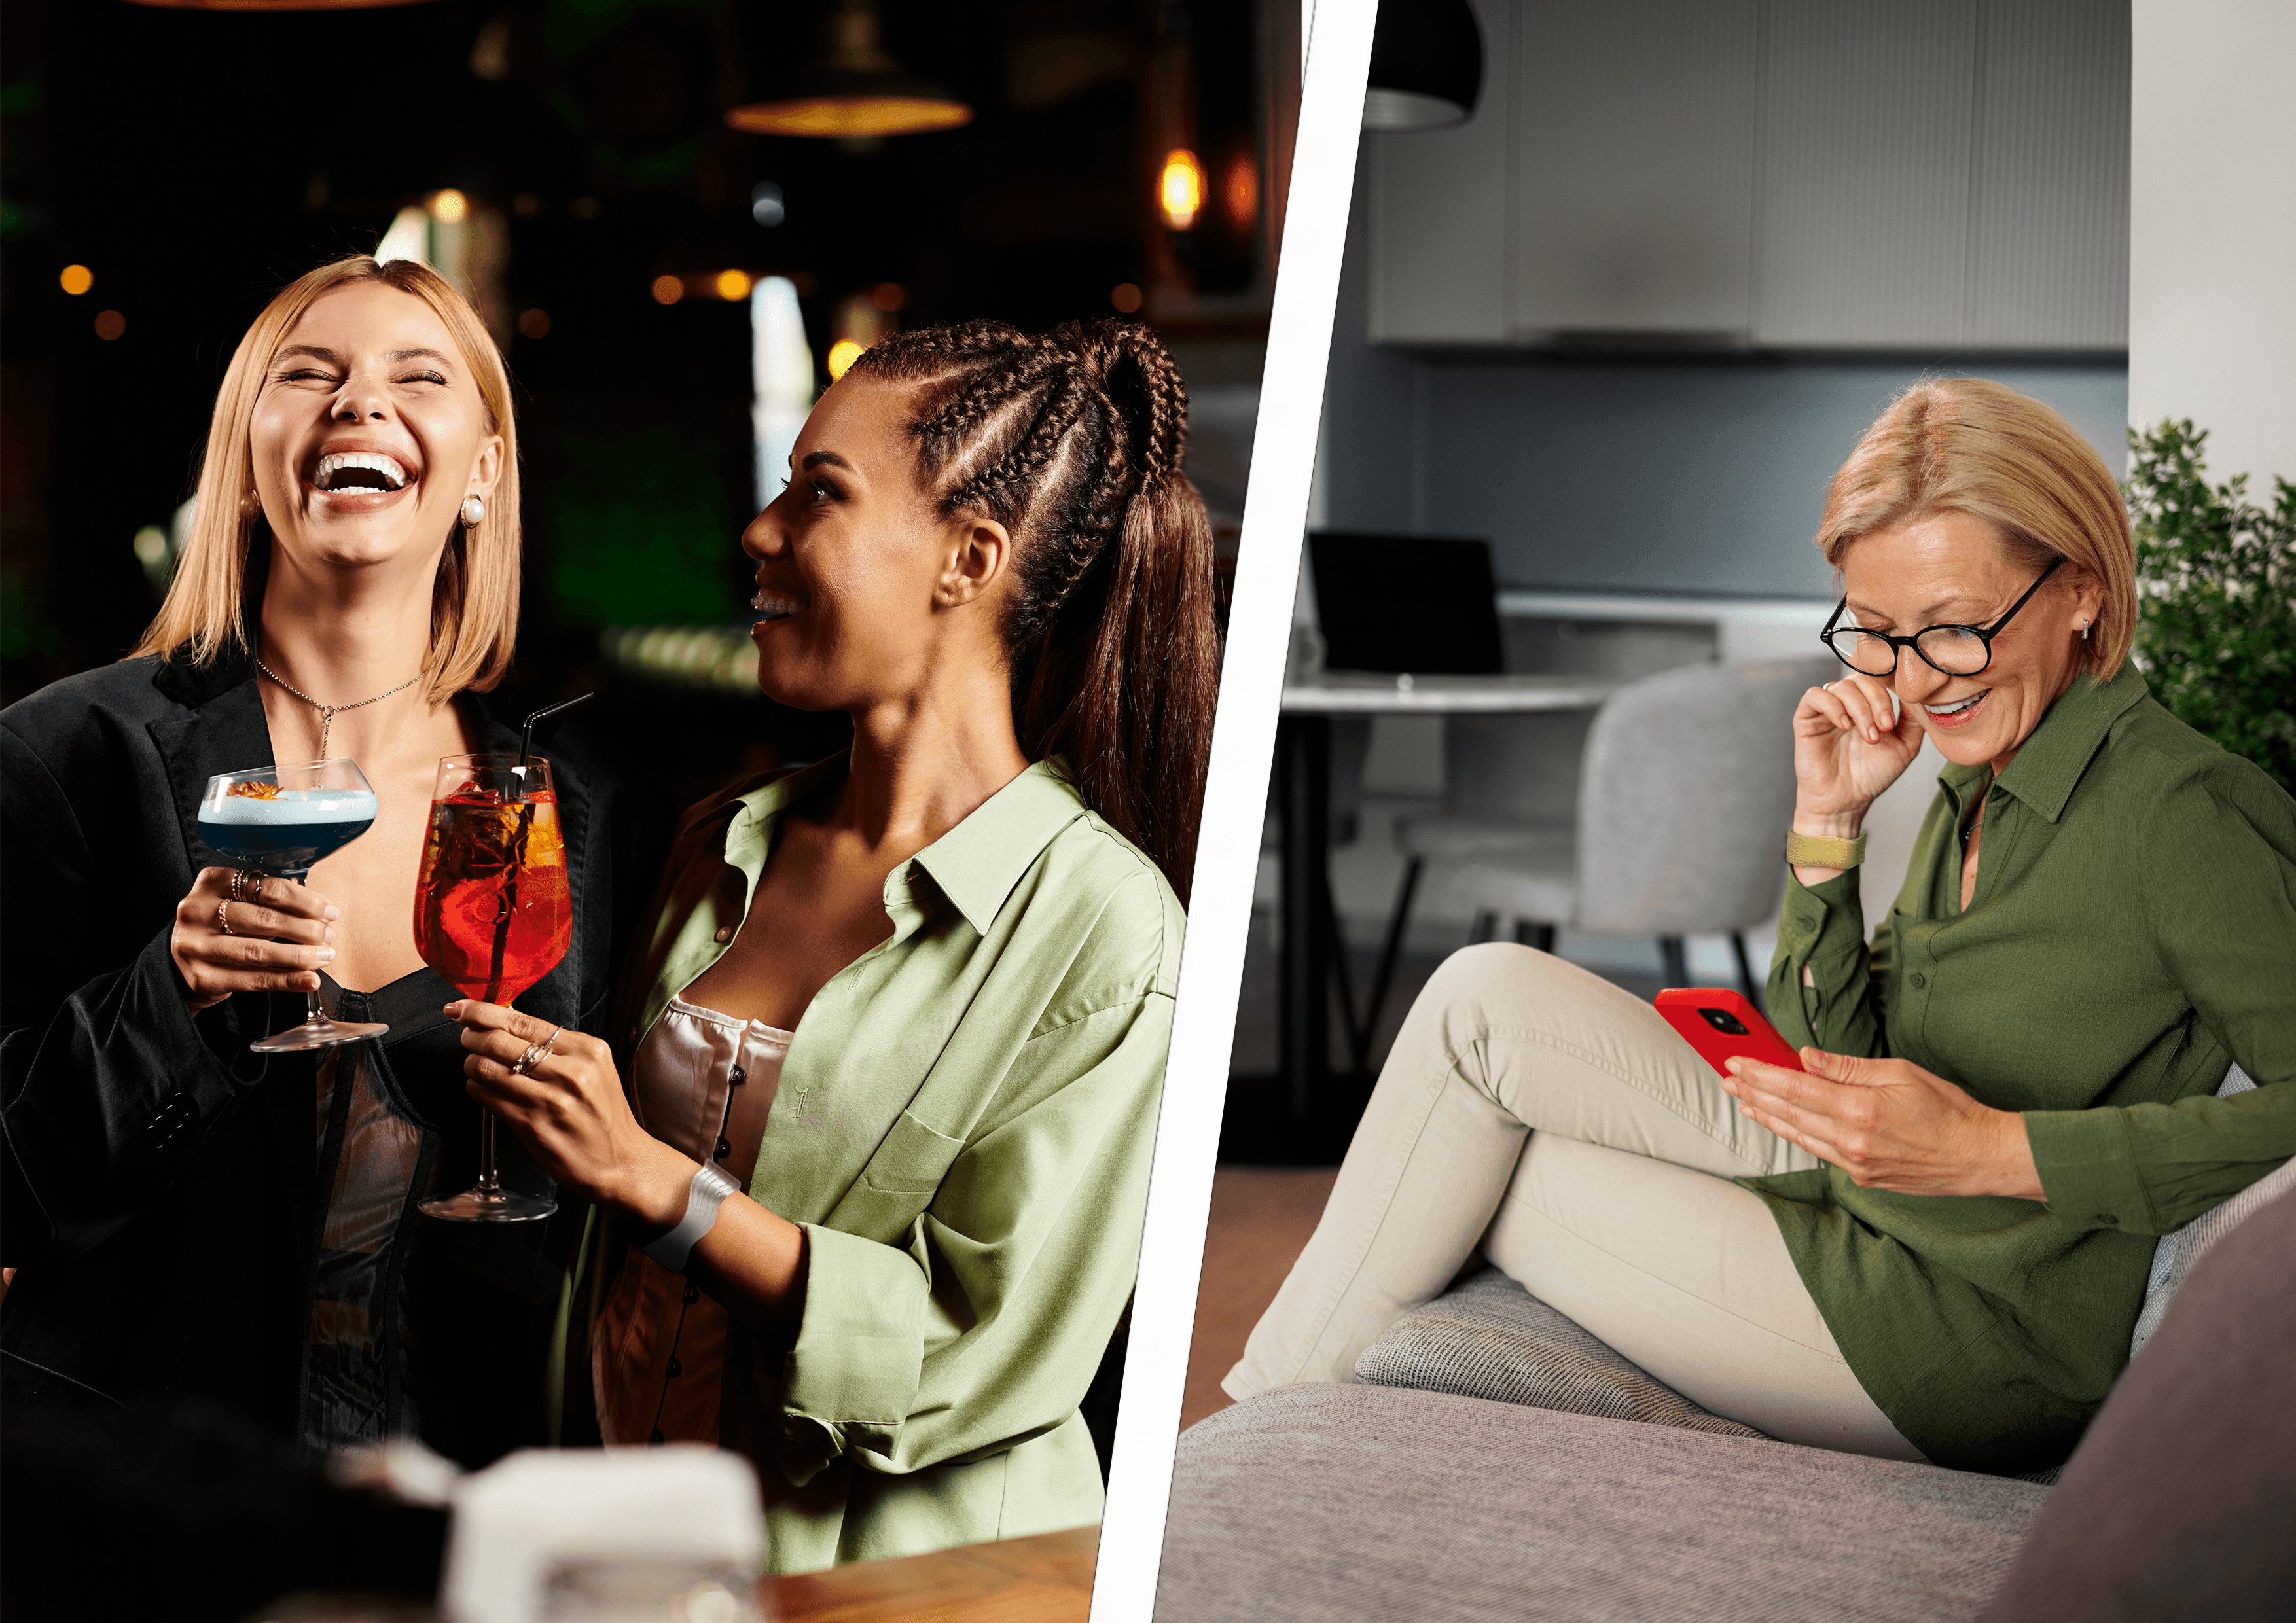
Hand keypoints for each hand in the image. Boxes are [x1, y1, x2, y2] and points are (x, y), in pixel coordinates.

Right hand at [170, 867, 336, 1013]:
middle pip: (263, 919)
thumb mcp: (241, 904)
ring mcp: (195, 945)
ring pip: (258, 951)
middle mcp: (196, 911)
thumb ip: (275, 902)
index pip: (266, 888)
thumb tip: (323, 910)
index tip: (329, 911)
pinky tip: (310, 980)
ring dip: (300, 955)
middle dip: (305, 929)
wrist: (184, 963)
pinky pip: (253, 979)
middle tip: (329, 936)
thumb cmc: (223, 927)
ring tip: (325, 956)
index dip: (304, 901)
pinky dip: (287, 980)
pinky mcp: (201, 977)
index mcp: (211, 883)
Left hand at [448, 1000, 693, 1225]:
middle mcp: (571, 1072)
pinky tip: (481, 1088)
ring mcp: (551, 1101)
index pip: (522, 1021)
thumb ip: (555, 1045)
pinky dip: (476, 1088)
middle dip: (472, 1036)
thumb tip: (505, 1019)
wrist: (620, 1161)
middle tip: (466, 1038)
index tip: (461, 1008)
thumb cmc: (602, 1113)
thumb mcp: (593, 1067)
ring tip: (474, 1065)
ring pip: (487, 1069)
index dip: (482, 1012)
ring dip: (471, 1064)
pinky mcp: (533, 1127)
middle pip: (499, 1041)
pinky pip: (488, 1098)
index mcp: (588, 1050)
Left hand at [1721, 1048, 2043, 1198]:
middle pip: (1788, 1113)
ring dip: (1768, 1117)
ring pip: (1799, 1136)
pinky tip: (1784, 1124)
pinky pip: (1820, 1152)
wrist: (1979, 1156)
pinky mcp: (1864, 1178)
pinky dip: (1797, 1135)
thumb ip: (1846, 1067)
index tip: (1735, 1062)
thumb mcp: (1900, 1073)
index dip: (1759, 1074)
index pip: (1794, 1087)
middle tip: (1727, 1079)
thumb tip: (1805, 1058)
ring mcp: (1856, 1164)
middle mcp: (1851, 1141)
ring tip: (1743, 1102)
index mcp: (1859, 1109)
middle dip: (1753, 1094)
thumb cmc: (1948, 1109)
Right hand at [1792, 674, 1924, 830]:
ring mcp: (1826, 709)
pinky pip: (1815, 695)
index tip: (1894, 720)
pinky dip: (1832, 706)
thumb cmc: (1871, 776)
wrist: (1846, 801)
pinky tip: (1844, 726)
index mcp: (1869, 705)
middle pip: (1861, 677)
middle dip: (1877, 700)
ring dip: (1859, 709)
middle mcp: (1847, 703)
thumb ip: (1913, 719)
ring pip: (1841, 686)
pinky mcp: (1806, 718)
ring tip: (1868, 736)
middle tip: (1884, 728)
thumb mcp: (1905, 746)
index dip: (1890, 691)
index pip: (1879, 678)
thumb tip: (1919, 694)